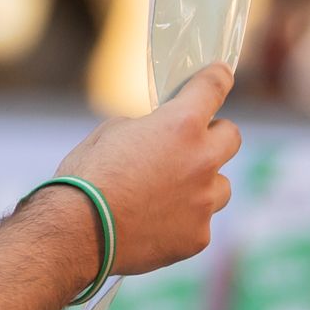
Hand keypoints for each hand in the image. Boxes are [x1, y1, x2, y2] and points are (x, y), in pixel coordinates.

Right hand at [53, 64, 239, 275]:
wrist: (78, 232)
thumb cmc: (86, 177)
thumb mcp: (109, 134)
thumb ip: (145, 128)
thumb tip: (156, 135)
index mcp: (179, 125)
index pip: (212, 89)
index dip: (218, 77)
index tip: (221, 73)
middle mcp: (202, 160)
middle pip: (232, 137)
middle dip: (213, 135)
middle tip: (189, 144)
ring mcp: (204, 201)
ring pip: (220, 185)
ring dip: (202, 182)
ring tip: (166, 193)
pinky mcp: (199, 236)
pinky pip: (200, 220)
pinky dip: (183, 219)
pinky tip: (153, 223)